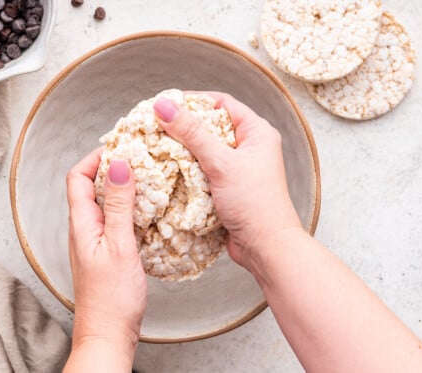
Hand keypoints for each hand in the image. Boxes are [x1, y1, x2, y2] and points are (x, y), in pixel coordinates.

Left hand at [65, 149, 146, 370]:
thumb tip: (119, 166)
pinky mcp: (107, 251)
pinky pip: (115, 220)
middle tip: (139, 160)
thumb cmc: (111, 299)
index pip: (78, 177)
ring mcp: (95, 240)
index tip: (120, 149)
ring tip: (147, 181)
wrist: (109, 334)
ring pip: (105, 203)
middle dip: (113, 169)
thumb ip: (119, 205)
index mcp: (82, 223)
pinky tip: (147, 213)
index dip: (95, 158)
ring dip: (123, 189)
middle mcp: (84, 229)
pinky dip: (129, 210)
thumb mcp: (119, 245)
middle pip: (91, 186)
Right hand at [154, 92, 302, 274]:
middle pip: (210, 126)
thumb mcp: (221, 163)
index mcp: (256, 133)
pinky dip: (187, 170)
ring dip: (183, 150)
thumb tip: (164, 106)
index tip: (166, 104)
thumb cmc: (254, 203)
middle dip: (184, 126)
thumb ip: (193, 134)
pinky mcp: (227, 188)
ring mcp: (238, 169)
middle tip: (155, 126)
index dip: (194, 100)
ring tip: (157, 147)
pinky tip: (168, 171)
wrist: (266, 248)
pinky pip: (203, 171)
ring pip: (204, 150)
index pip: (222, 103)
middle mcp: (248, 147)